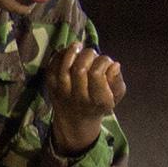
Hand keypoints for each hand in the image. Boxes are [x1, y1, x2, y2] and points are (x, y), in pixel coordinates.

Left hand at [46, 40, 124, 154]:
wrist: (76, 120)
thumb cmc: (100, 103)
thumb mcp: (115, 95)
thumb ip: (117, 81)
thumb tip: (114, 65)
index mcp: (97, 99)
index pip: (96, 73)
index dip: (102, 61)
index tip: (105, 61)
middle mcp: (78, 97)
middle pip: (79, 69)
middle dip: (87, 55)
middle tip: (92, 54)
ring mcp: (62, 93)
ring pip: (63, 68)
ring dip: (71, 52)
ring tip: (77, 46)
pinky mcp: (50, 88)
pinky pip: (51, 69)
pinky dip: (59, 56)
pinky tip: (67, 52)